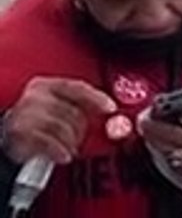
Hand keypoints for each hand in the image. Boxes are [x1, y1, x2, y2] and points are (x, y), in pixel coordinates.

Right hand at [2, 78, 116, 164]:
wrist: (5, 136)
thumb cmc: (34, 122)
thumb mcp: (55, 107)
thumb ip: (78, 106)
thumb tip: (108, 113)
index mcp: (45, 85)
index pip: (76, 87)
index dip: (96, 97)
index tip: (110, 108)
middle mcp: (35, 97)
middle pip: (72, 111)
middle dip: (82, 129)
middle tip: (81, 139)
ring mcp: (26, 113)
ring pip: (62, 127)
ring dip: (71, 142)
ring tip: (70, 148)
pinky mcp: (19, 132)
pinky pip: (48, 142)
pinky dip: (59, 151)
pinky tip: (64, 156)